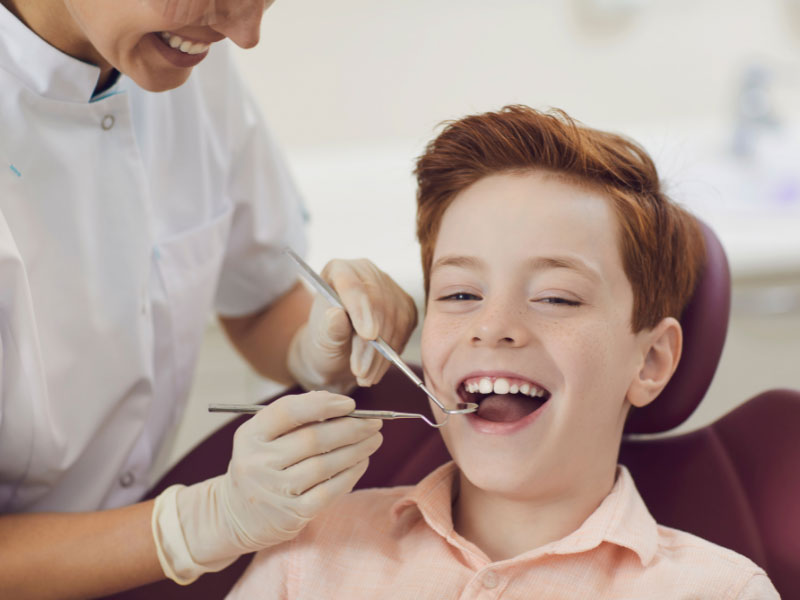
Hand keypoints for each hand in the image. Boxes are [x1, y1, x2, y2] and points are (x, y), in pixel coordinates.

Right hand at [152, 391, 381, 582]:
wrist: (235, 515)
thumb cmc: (261, 464)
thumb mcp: (263, 436)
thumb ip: (296, 417)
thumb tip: (341, 405)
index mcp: (251, 435)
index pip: (289, 412)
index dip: (323, 405)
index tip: (350, 404)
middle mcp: (259, 462)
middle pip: (314, 438)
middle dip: (351, 428)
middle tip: (374, 422)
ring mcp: (275, 491)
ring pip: (326, 464)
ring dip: (357, 450)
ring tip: (373, 440)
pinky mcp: (292, 514)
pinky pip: (330, 490)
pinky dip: (351, 474)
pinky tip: (361, 462)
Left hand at [287, 258, 417, 390]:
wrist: (338, 353)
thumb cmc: (325, 341)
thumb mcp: (320, 339)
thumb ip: (329, 328)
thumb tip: (336, 316)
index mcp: (340, 270)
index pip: (353, 284)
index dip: (361, 309)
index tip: (367, 335)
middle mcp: (367, 273)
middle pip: (378, 303)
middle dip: (372, 342)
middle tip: (361, 371)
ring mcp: (389, 289)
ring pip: (395, 319)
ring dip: (382, 354)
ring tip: (365, 376)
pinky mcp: (405, 307)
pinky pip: (406, 328)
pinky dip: (393, 353)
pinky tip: (378, 367)